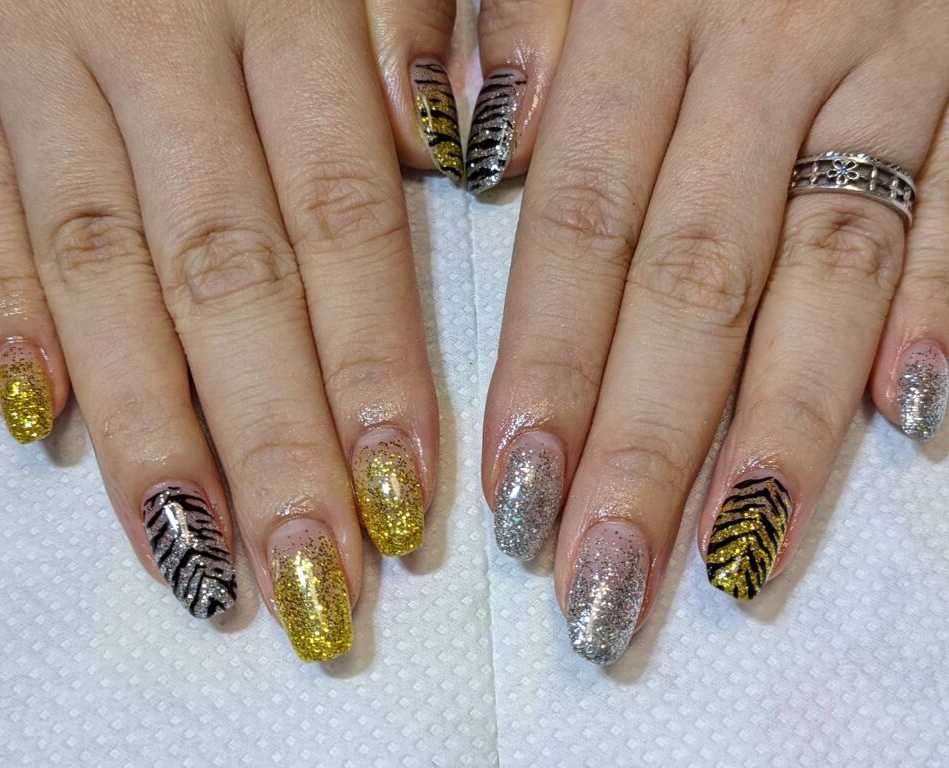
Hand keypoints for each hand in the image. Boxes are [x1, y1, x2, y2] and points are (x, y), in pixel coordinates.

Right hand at [0, 0, 462, 661]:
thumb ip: (409, 15)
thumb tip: (449, 150)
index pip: (343, 225)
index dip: (376, 372)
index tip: (409, 505)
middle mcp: (155, 32)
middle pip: (227, 279)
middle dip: (275, 445)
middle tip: (318, 583)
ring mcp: (30, 47)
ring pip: (97, 269)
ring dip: (149, 427)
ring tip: (198, 560)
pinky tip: (42, 426)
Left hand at [475, 0, 948, 662]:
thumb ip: (525, 18)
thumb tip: (483, 147)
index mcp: (647, 7)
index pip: (582, 230)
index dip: (547, 372)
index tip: (514, 501)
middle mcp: (767, 43)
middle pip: (693, 285)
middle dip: (647, 448)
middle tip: (603, 588)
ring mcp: (895, 57)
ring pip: (828, 272)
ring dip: (782, 427)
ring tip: (733, 560)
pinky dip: (942, 311)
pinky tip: (917, 425)